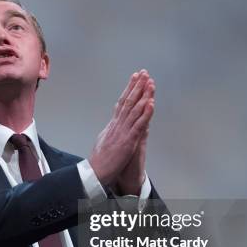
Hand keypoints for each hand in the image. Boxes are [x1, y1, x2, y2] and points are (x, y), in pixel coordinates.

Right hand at [89, 69, 154, 185]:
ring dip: (143, 95)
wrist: (95, 173)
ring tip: (149, 83)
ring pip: (134, 110)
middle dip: (137, 86)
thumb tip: (111, 125)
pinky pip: (139, 125)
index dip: (129, 89)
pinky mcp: (128, 142)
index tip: (135, 78)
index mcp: (113, 126)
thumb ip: (109, 131)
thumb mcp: (103, 141)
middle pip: (128, 102)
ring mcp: (123, 132)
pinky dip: (145, 113)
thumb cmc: (99, 160)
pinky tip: (151, 103)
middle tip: (144, 73)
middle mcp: (118, 125)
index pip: (122, 103)